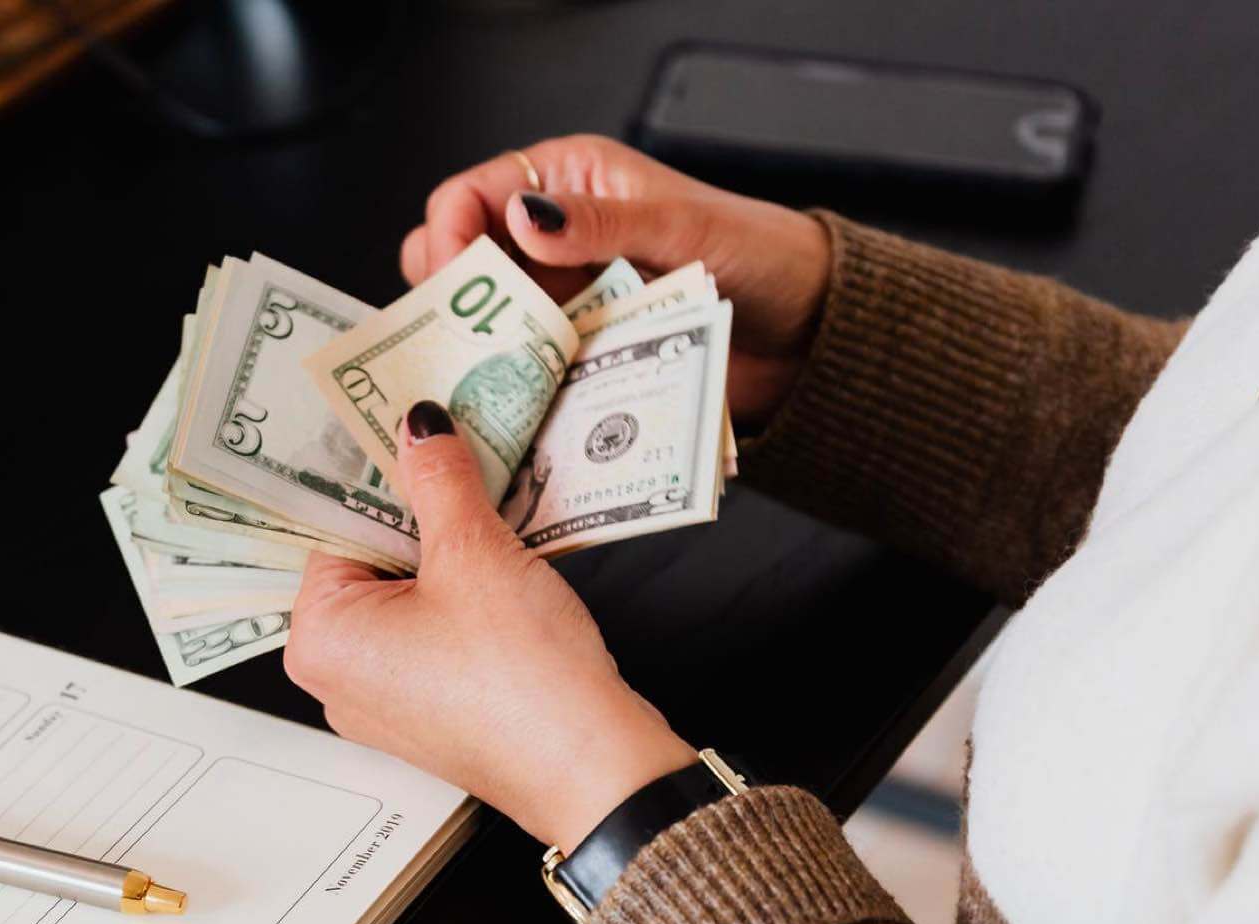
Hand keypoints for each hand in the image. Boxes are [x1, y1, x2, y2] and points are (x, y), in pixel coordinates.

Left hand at [284, 402, 698, 849]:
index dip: (378, 478)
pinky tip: (506, 565)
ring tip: (491, 508)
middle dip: (417, 514)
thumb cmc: (520, 678)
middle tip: (458, 461)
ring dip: (449, 552)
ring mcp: (387, 700)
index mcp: (319, 638)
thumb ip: (438, 480)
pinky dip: (466, 595)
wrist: (592, 767)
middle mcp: (338, 677)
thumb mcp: (474, 553)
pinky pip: (436, 631)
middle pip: (369, 561)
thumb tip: (420, 429)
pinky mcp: (435, 711)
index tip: (409, 434)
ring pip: (408, 595)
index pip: (332, 527)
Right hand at [403, 134, 831, 423]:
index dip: (447, 236)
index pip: (470, 196)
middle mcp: (557, 236)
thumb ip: (601, 221)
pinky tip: (510, 406)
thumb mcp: (680, 227)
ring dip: (479, 349)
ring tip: (480, 380)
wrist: (811, 329)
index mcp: (571, 181)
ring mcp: (566, 297)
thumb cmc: (760, 254)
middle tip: (455, 338)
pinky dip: (512, 386)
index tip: (448, 286)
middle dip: (451, 299)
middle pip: (464, 261)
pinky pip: (526, 368)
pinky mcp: (580, 351)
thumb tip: (523, 215)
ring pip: (488, 321)